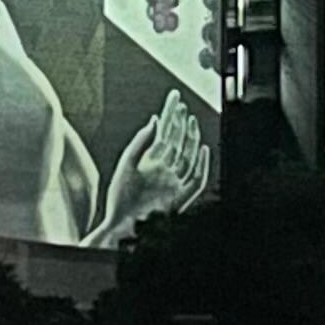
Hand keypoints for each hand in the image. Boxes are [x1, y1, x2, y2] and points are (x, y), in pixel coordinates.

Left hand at [88, 102, 209, 242]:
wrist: (122, 227)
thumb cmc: (120, 199)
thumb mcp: (126, 165)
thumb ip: (140, 142)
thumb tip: (155, 119)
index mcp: (150, 161)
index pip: (164, 132)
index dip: (170, 114)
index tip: (175, 97)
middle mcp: (164, 169)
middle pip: (178, 141)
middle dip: (181, 123)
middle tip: (182, 107)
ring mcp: (174, 182)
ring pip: (189, 156)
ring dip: (191, 139)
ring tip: (190, 121)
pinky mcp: (182, 196)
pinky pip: (197, 179)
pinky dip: (203, 165)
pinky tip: (203, 150)